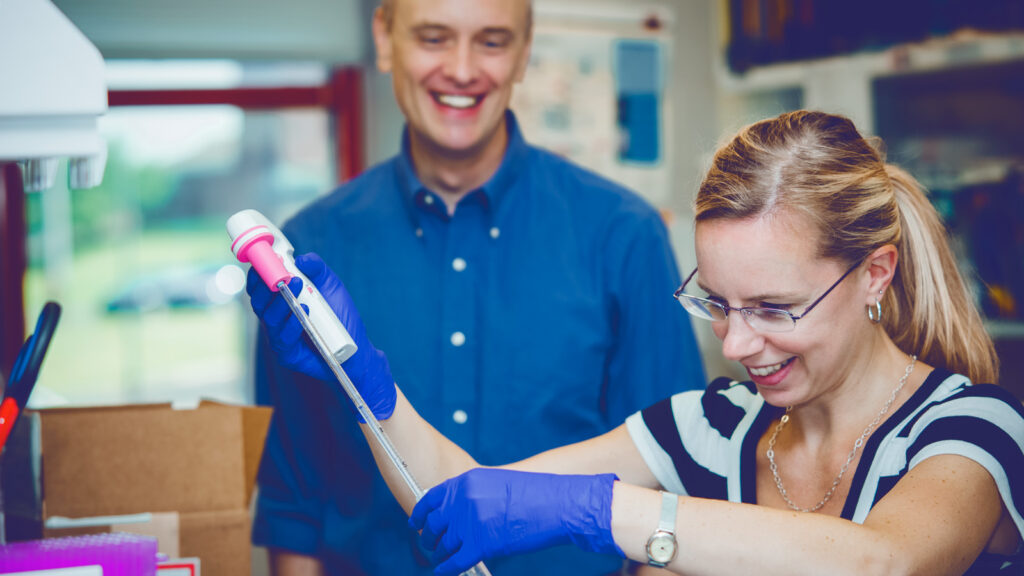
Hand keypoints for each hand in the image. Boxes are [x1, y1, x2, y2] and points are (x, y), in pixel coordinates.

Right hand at [247, 252, 395, 419]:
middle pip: (258, 302)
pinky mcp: (287, 355)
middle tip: (281, 274)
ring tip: (296, 286)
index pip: (259, 288)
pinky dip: (291, 324)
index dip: (257, 275)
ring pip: (269, 319)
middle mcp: (275, 319)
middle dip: (266, 286)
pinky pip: (283, 338)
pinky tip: (303, 313)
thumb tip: (300, 260)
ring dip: (281, 301)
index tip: (262, 261)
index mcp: (280, 301)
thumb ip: (317, 268)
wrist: (355, 348)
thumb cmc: (340, 315)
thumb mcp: (331, 285)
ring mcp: (279, 338)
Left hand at [409, 468, 621, 574]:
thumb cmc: (534, 495)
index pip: (430, 499)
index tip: (415, 524)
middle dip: (429, 537)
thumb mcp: (496, 484)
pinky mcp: (479, 545)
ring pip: (443, 545)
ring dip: (440, 554)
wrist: (557, 505)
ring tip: (443, 558)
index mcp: (466, 481)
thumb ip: (471, 495)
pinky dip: (446, 570)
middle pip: (433, 524)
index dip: (419, 514)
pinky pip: (454, 562)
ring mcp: (469, 523)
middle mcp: (462, 500)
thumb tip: (453, 516)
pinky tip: (444, 572)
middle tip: (431, 544)